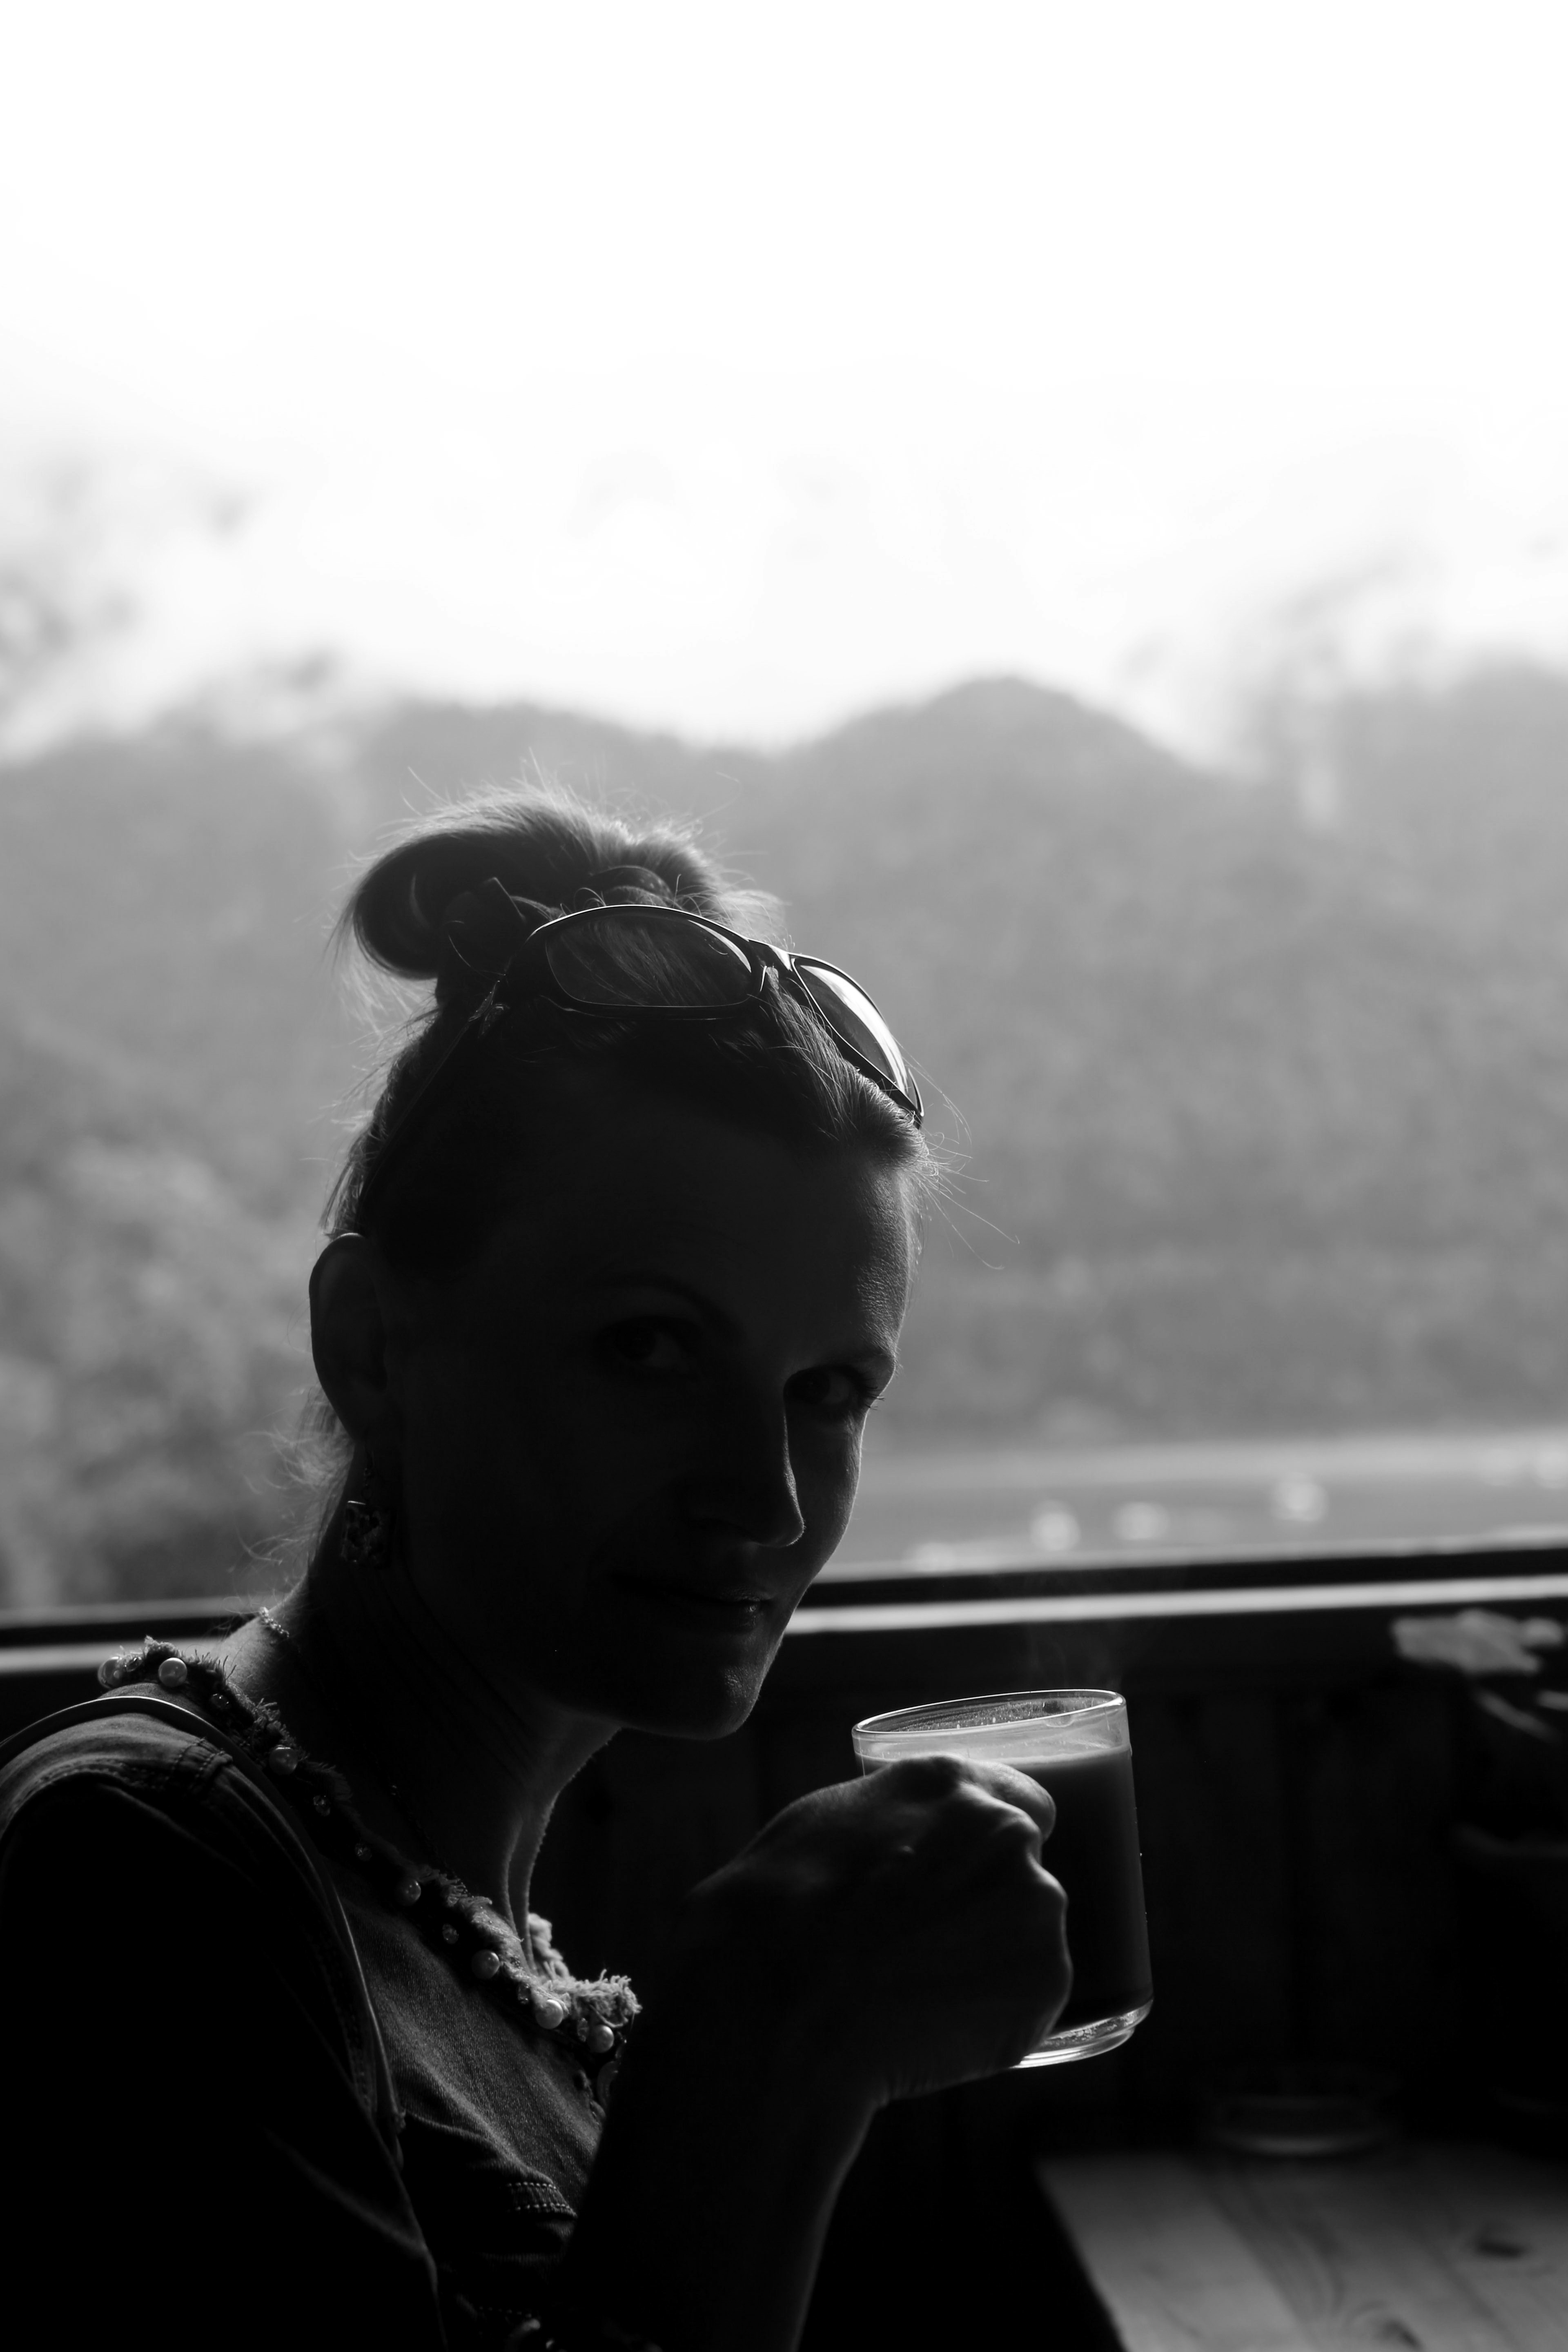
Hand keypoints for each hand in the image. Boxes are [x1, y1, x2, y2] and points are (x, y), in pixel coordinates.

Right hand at [668, 1755, 1071, 2108]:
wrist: (776, 2001)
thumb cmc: (778, 1911)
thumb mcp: (828, 1824)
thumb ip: (897, 1822)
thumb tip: (914, 1844)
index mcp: (952, 1782)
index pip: (1021, 1801)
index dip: (989, 1847)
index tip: (963, 1879)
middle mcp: (1007, 1832)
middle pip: (1023, 1872)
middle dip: (985, 1907)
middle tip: (921, 1949)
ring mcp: (1035, 1906)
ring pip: (1027, 1938)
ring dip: (990, 1963)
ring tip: (914, 1992)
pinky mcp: (1046, 1981)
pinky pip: (1030, 2001)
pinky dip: (994, 2019)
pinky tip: (932, 2025)